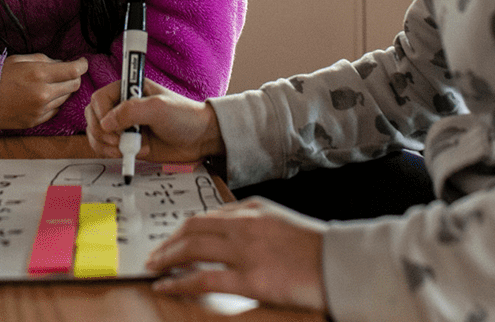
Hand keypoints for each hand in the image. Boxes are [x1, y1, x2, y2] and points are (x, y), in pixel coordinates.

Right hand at [0, 53, 87, 129]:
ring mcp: (41, 109)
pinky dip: (53, 102)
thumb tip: (62, 64)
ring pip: (66, 98)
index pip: (74, 71)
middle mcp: (43, 94)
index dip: (82, 65)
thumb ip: (45, 60)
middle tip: (66, 72)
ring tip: (49, 84)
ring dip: (63, 90)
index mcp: (39, 74)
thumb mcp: (21, 59)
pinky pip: (55, 110)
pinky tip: (42, 96)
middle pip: (74, 85)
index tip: (82, 62)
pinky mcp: (36, 121)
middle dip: (74, 77)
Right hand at [84, 78, 224, 164]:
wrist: (200, 138)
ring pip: (97, 133)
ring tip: (125, 150)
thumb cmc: (184, 116)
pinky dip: (113, 153)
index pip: (100, 98)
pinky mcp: (127, 142)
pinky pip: (107, 148)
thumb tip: (106, 122)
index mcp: (130, 89)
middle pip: (93, 116)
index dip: (101, 114)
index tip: (112, 126)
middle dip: (101, 132)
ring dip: (105, 145)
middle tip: (118, 142)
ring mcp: (124, 125)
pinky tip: (133, 153)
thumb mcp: (159, 108)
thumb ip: (131, 111)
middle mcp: (123, 105)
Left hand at [146, 198, 327, 311]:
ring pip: (192, 248)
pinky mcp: (250, 278)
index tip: (170, 239)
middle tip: (154, 254)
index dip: (182, 229)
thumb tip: (222, 226)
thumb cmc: (314, 247)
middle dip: (168, 242)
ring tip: (154, 268)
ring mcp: (246, 251)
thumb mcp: (280, 220)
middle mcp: (245, 224)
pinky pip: (203, 278)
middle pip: (192, 228)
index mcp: (253, 209)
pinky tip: (166, 286)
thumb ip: (252, 220)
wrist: (340, 263)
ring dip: (167, 258)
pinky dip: (179, 282)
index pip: (206, 215)